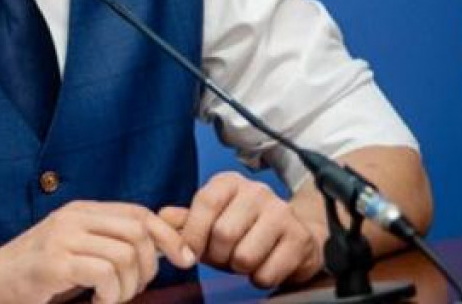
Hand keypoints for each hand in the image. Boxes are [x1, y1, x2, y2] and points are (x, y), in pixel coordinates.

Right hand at [0, 200, 197, 303]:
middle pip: (139, 232)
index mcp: (80, 211)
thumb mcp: (77, 251)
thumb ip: (109, 242)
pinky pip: (105, 274)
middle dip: (149, 267)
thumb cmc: (37, 276)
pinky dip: (109, 297)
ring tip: (108, 301)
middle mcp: (72, 217)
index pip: (140, 213)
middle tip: (130, 291)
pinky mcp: (55, 262)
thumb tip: (165, 246)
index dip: (169, 236)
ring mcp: (62, 237)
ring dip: (127, 289)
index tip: (185, 261)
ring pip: (126, 256)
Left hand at [159, 172, 323, 288]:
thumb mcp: (212, 220)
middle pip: (224, 233)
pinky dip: (259, 278)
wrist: (294, 239)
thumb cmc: (245, 231)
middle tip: (225, 257)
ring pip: (245, 256)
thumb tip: (162, 217)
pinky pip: (266, 273)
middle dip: (218, 256)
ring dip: (239, 268)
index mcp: (230, 182)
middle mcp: (257, 191)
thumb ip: (186, 220)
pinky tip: (264, 266)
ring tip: (245, 259)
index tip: (191, 252)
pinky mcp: (300, 239)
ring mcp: (282, 213)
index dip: (194, 233)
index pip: (205, 202)